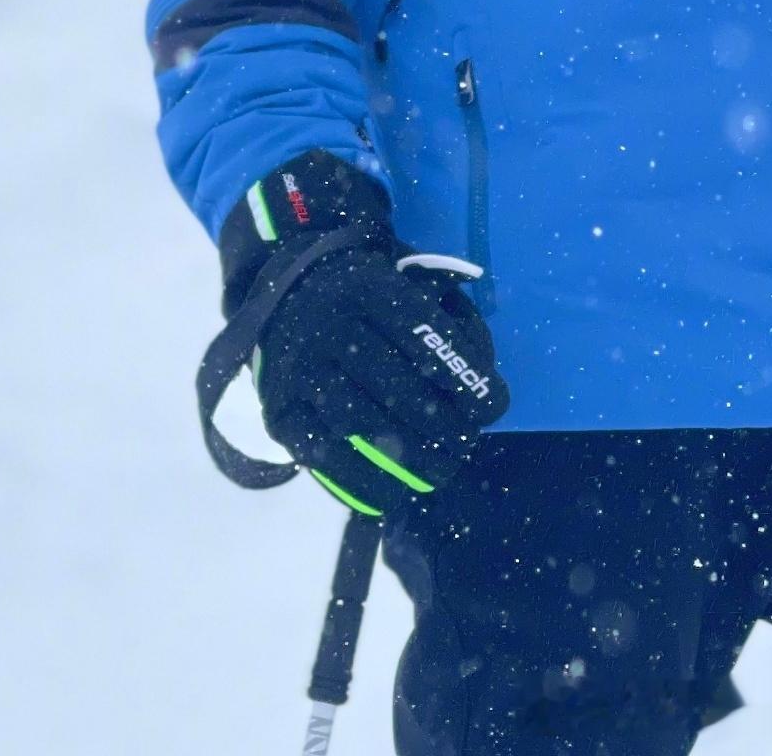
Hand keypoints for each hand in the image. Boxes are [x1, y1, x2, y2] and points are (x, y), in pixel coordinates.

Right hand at [218, 152, 509, 514]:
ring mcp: (298, 369)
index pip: (422, 332)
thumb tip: (484, 382)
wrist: (284, 296)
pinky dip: (362, 479)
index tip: (493, 406)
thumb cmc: (365, 298)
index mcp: (366, 286)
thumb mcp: (404, 281)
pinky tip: (396, 490)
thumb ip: (448, 321)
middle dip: (443, 423)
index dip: (463, 374)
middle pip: (395, 383)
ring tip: (443, 468)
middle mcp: (327, 324)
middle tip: (468, 443)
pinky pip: (321, 453)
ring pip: (360, 421)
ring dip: (410, 455)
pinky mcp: (278, 409)